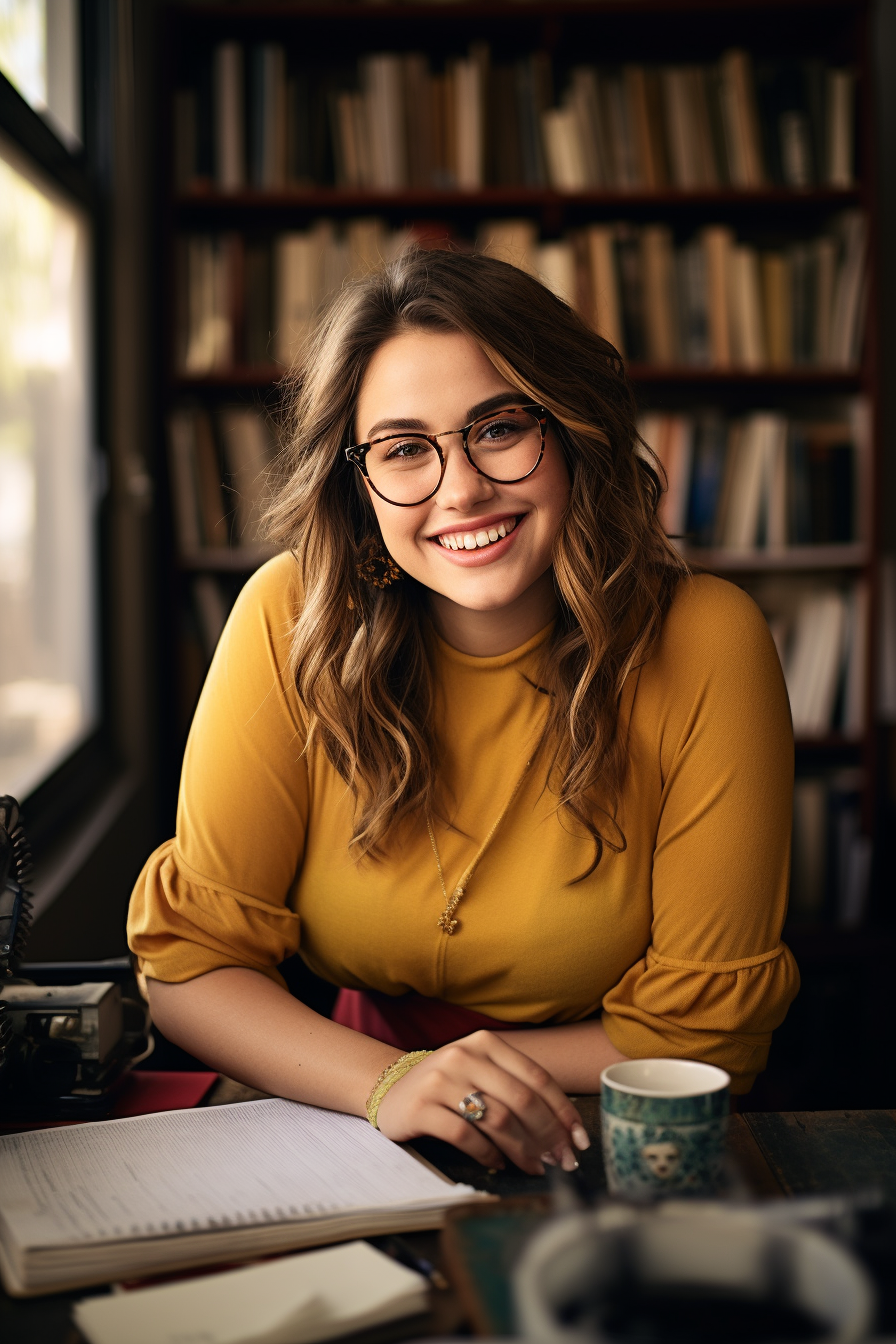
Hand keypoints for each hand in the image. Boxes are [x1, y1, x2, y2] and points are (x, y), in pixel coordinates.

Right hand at [374, 1030, 589, 1174]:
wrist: (391, 1089)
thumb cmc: (448, 1086)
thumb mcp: (480, 1071)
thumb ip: (515, 1087)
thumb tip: (562, 1130)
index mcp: (486, 1043)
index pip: (537, 1077)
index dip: (562, 1111)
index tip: (578, 1140)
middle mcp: (464, 1055)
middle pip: (522, 1099)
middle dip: (549, 1135)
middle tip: (561, 1161)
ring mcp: (441, 1080)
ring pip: (498, 1119)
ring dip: (523, 1149)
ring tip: (534, 1167)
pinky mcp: (422, 1107)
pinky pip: (466, 1135)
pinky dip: (489, 1153)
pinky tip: (498, 1163)